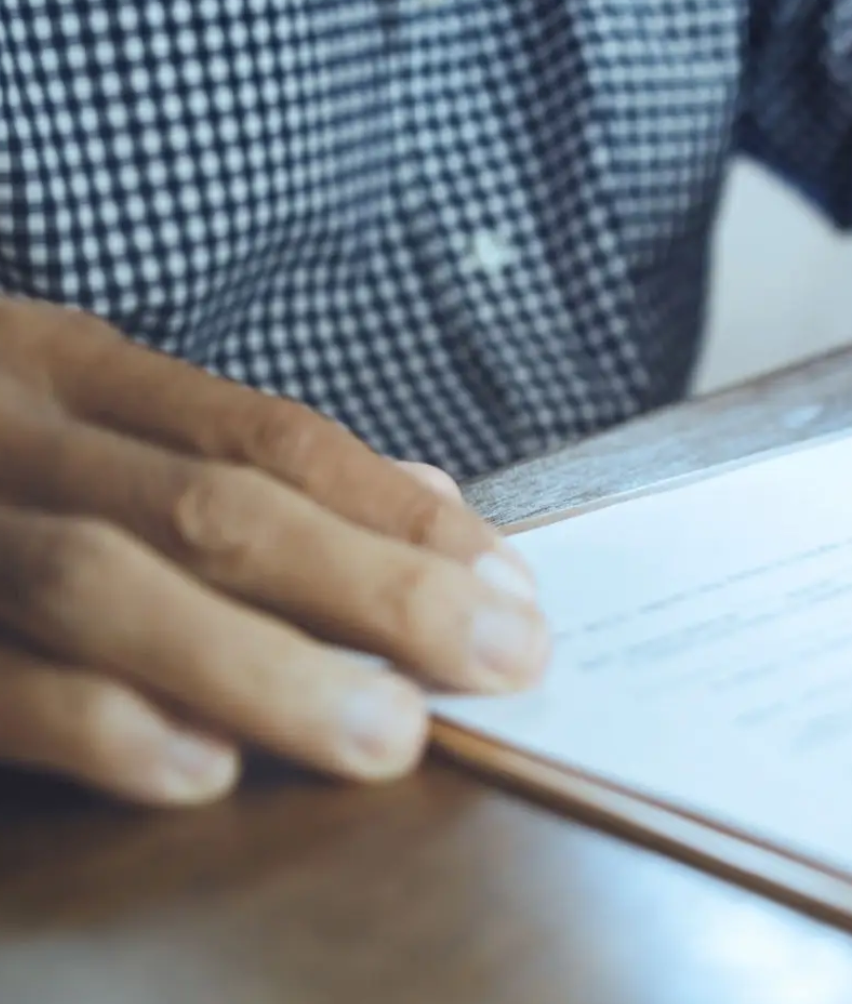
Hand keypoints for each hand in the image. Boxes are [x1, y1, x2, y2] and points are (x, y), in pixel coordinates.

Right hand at [0, 298, 548, 805]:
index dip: (402, 519)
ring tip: (389, 734)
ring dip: (263, 666)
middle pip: (215, 507)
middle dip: (376, 590)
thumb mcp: (73, 411)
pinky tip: (204, 768)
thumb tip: (431, 503)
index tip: (514, 593)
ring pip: (103, 584)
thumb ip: (231, 455)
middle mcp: (10, 436)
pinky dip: (100, 723)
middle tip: (501, 662)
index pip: (271, 438)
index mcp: (70, 370)